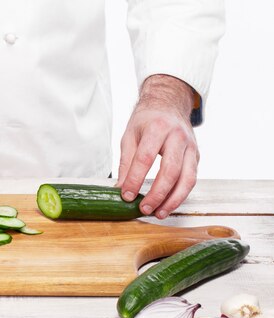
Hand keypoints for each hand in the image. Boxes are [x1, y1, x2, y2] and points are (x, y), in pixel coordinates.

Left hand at [116, 74, 198, 218]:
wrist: (169, 104)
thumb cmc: (147, 121)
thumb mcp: (130, 136)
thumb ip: (126, 162)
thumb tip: (121, 188)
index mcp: (157, 128)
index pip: (146, 158)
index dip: (135, 179)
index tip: (126, 196)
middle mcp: (178, 137)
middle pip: (170, 171)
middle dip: (157, 194)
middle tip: (144, 209)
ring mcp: (191, 147)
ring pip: (187, 178)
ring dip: (173, 200)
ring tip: (159, 213)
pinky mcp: (197, 156)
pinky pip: (191, 179)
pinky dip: (180, 195)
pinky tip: (168, 205)